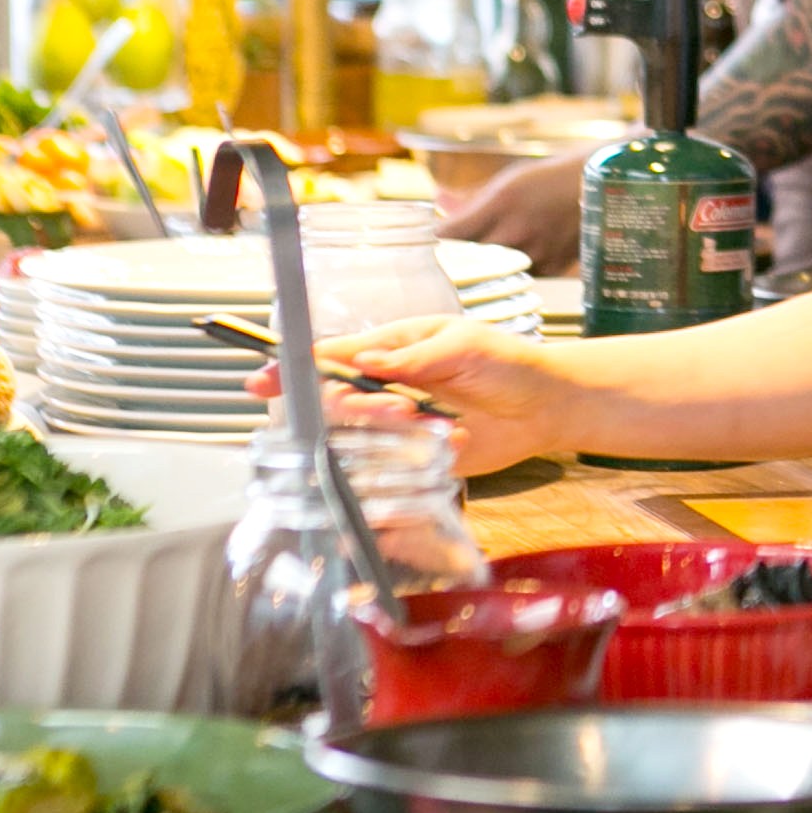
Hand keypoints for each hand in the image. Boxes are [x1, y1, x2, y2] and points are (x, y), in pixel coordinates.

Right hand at [256, 314, 582, 476]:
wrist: (548, 405)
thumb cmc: (509, 362)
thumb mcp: (466, 346)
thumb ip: (417, 356)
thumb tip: (369, 359)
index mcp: (392, 349)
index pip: (332, 357)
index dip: (294, 368)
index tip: (263, 381)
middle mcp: (387, 388)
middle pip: (338, 400)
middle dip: (360, 407)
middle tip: (404, 408)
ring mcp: (399, 424)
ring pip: (361, 435)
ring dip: (388, 433)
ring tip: (433, 424)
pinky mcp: (416, 457)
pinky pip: (389, 466)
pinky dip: (407, 462)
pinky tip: (445, 445)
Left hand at [439, 160, 580, 275]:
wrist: (600, 190)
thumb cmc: (550, 180)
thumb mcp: (507, 181)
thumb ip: (470, 198)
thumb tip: (439, 202)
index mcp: (501, 204)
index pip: (449, 233)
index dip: (436, 238)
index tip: (430, 237)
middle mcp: (516, 232)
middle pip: (466, 258)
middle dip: (455, 255)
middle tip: (450, 251)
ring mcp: (534, 254)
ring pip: (490, 272)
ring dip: (481, 266)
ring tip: (481, 255)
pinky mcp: (549, 270)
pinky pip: (516, 277)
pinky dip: (508, 271)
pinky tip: (512, 258)